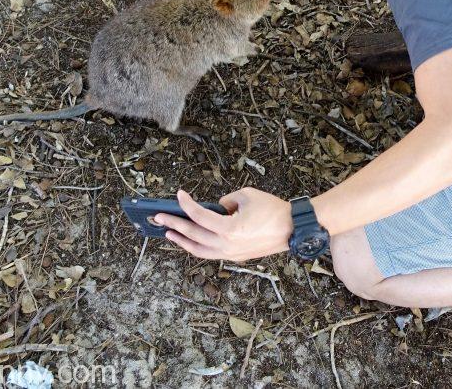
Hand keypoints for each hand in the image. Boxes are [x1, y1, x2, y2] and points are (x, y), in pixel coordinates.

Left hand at [152, 188, 292, 261]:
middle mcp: (227, 245)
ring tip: (169, 232)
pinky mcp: (235, 256)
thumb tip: (216, 208)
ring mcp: (230, 253)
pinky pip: (210, 253)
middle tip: (159, 217)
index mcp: (229, 229)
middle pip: (193, 235)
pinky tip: (190, 239)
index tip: (179, 195)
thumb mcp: (246, 195)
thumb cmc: (272, 210)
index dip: (186, 204)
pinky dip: (197, 246)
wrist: (292, 229)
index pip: (200, 216)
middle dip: (174, 224)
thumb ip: (226, 201)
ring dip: (182, 241)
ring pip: (198, 250)